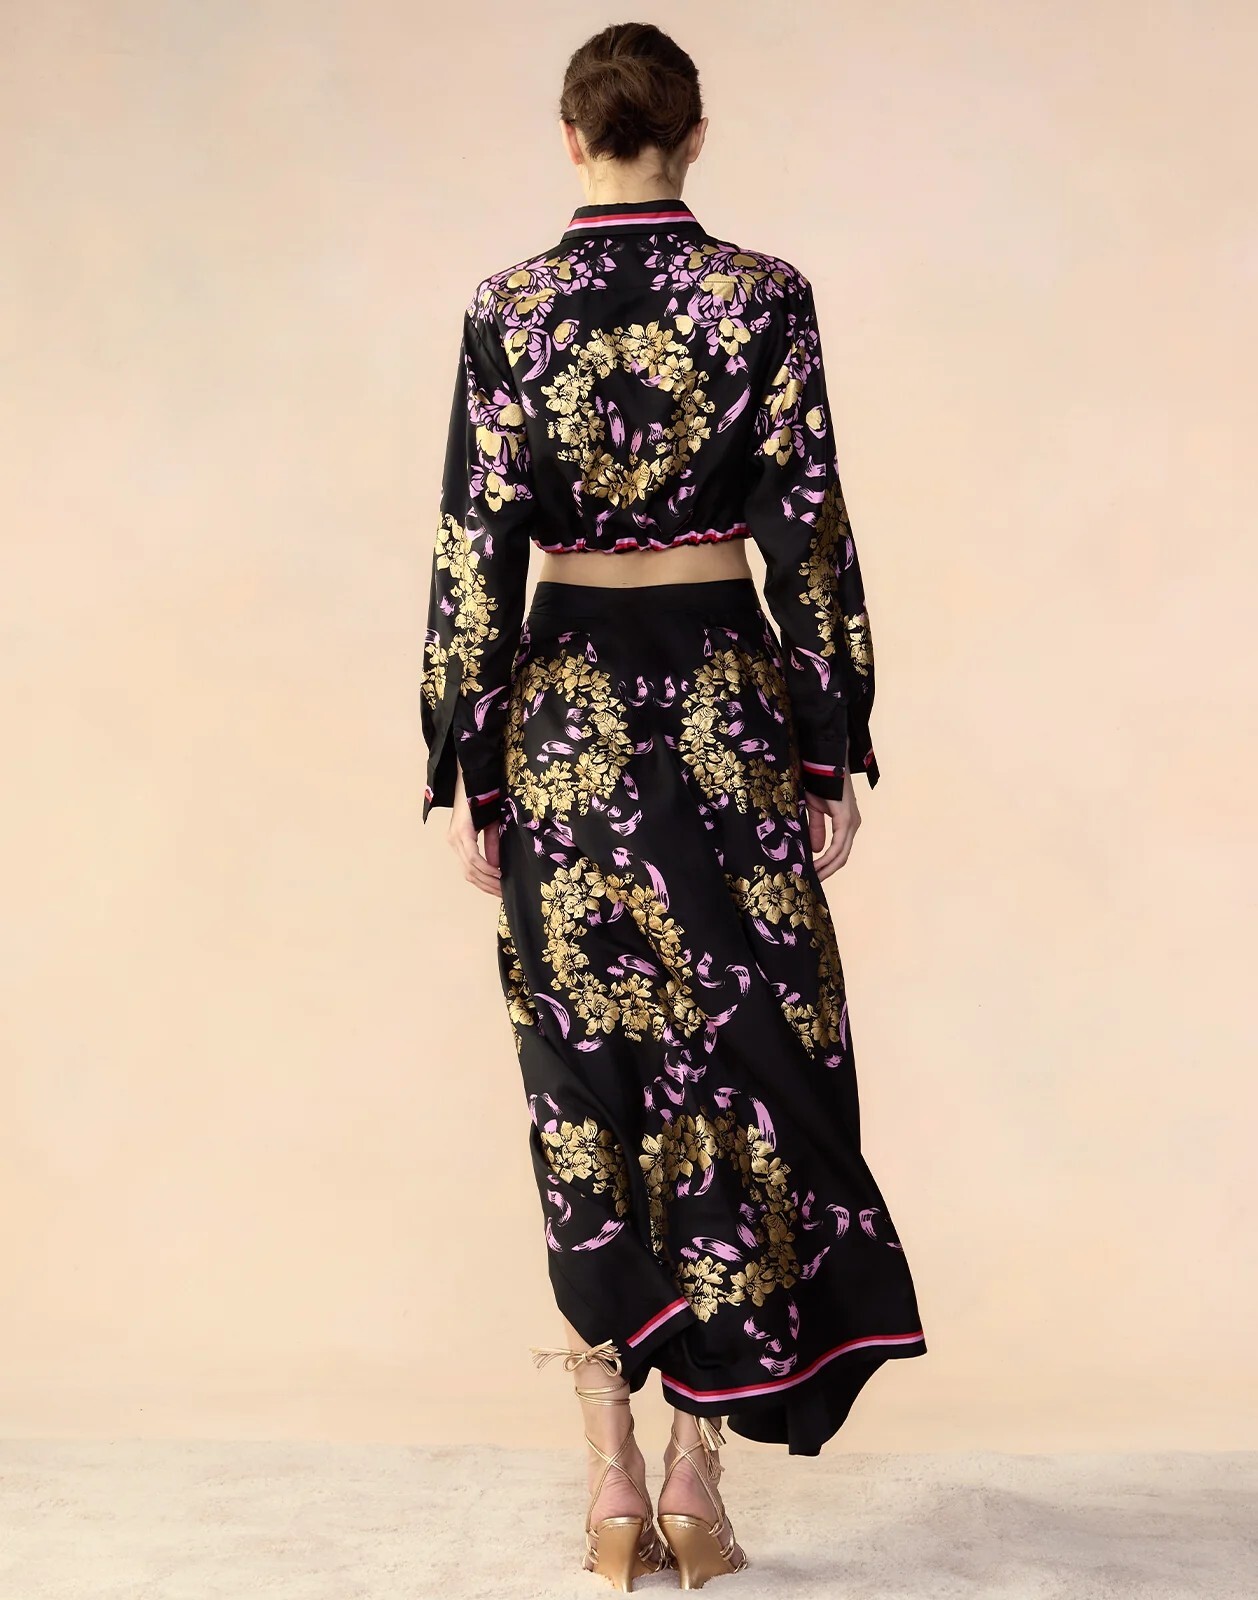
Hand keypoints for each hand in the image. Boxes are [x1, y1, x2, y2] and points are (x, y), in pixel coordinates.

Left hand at [448, 768, 503, 896]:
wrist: (475, 775)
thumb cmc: (484, 797)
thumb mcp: (491, 826)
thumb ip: (492, 846)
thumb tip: (497, 868)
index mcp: (459, 841)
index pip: (470, 871)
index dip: (485, 885)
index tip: (500, 892)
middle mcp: (454, 842)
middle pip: (470, 875)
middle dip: (488, 887)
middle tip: (504, 894)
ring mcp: (455, 838)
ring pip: (471, 869)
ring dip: (488, 880)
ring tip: (503, 886)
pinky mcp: (461, 832)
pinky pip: (474, 858)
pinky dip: (486, 867)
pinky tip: (498, 872)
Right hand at [804, 773, 860, 880]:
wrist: (824, 762)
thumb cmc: (819, 782)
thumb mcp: (815, 809)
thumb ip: (816, 828)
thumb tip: (816, 850)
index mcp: (846, 823)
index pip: (839, 852)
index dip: (827, 866)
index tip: (813, 876)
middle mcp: (852, 825)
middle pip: (842, 857)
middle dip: (827, 871)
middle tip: (811, 882)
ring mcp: (851, 823)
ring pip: (842, 854)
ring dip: (826, 868)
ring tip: (812, 877)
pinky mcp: (846, 819)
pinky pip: (838, 845)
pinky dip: (827, 858)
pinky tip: (816, 865)